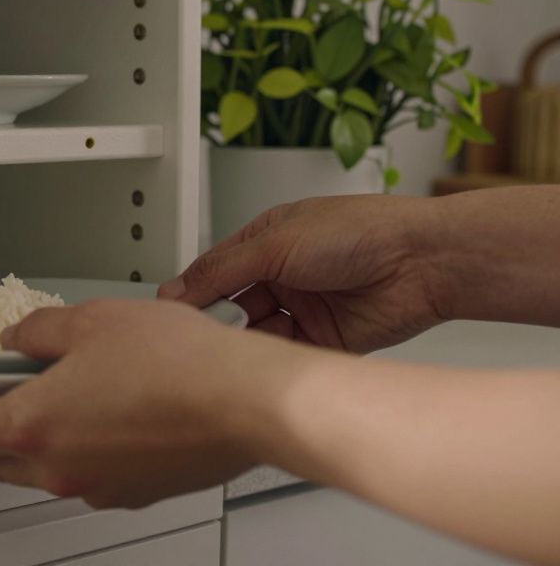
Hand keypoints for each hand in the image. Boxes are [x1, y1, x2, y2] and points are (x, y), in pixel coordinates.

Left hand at [0, 300, 291, 508]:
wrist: (248, 402)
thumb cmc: (178, 363)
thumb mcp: (91, 320)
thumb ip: (41, 331)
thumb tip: (21, 338)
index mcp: (33, 424)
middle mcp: (59, 467)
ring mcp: (97, 486)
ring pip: (40, 472)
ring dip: (30, 444)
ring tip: (50, 403)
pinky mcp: (134, 492)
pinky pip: (86, 475)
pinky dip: (77, 451)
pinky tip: (101, 417)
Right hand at [160, 195, 448, 352]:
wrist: (425, 263)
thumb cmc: (361, 233)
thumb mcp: (274, 244)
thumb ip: (220, 270)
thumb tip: (176, 289)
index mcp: (266, 241)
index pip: (214, 270)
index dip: (192, 292)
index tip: (170, 314)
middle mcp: (283, 274)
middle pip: (231, 304)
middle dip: (216, 320)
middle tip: (201, 335)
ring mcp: (303, 307)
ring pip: (256, 332)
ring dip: (243, 341)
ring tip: (229, 350)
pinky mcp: (324, 340)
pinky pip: (286, 354)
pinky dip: (270, 359)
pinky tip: (258, 362)